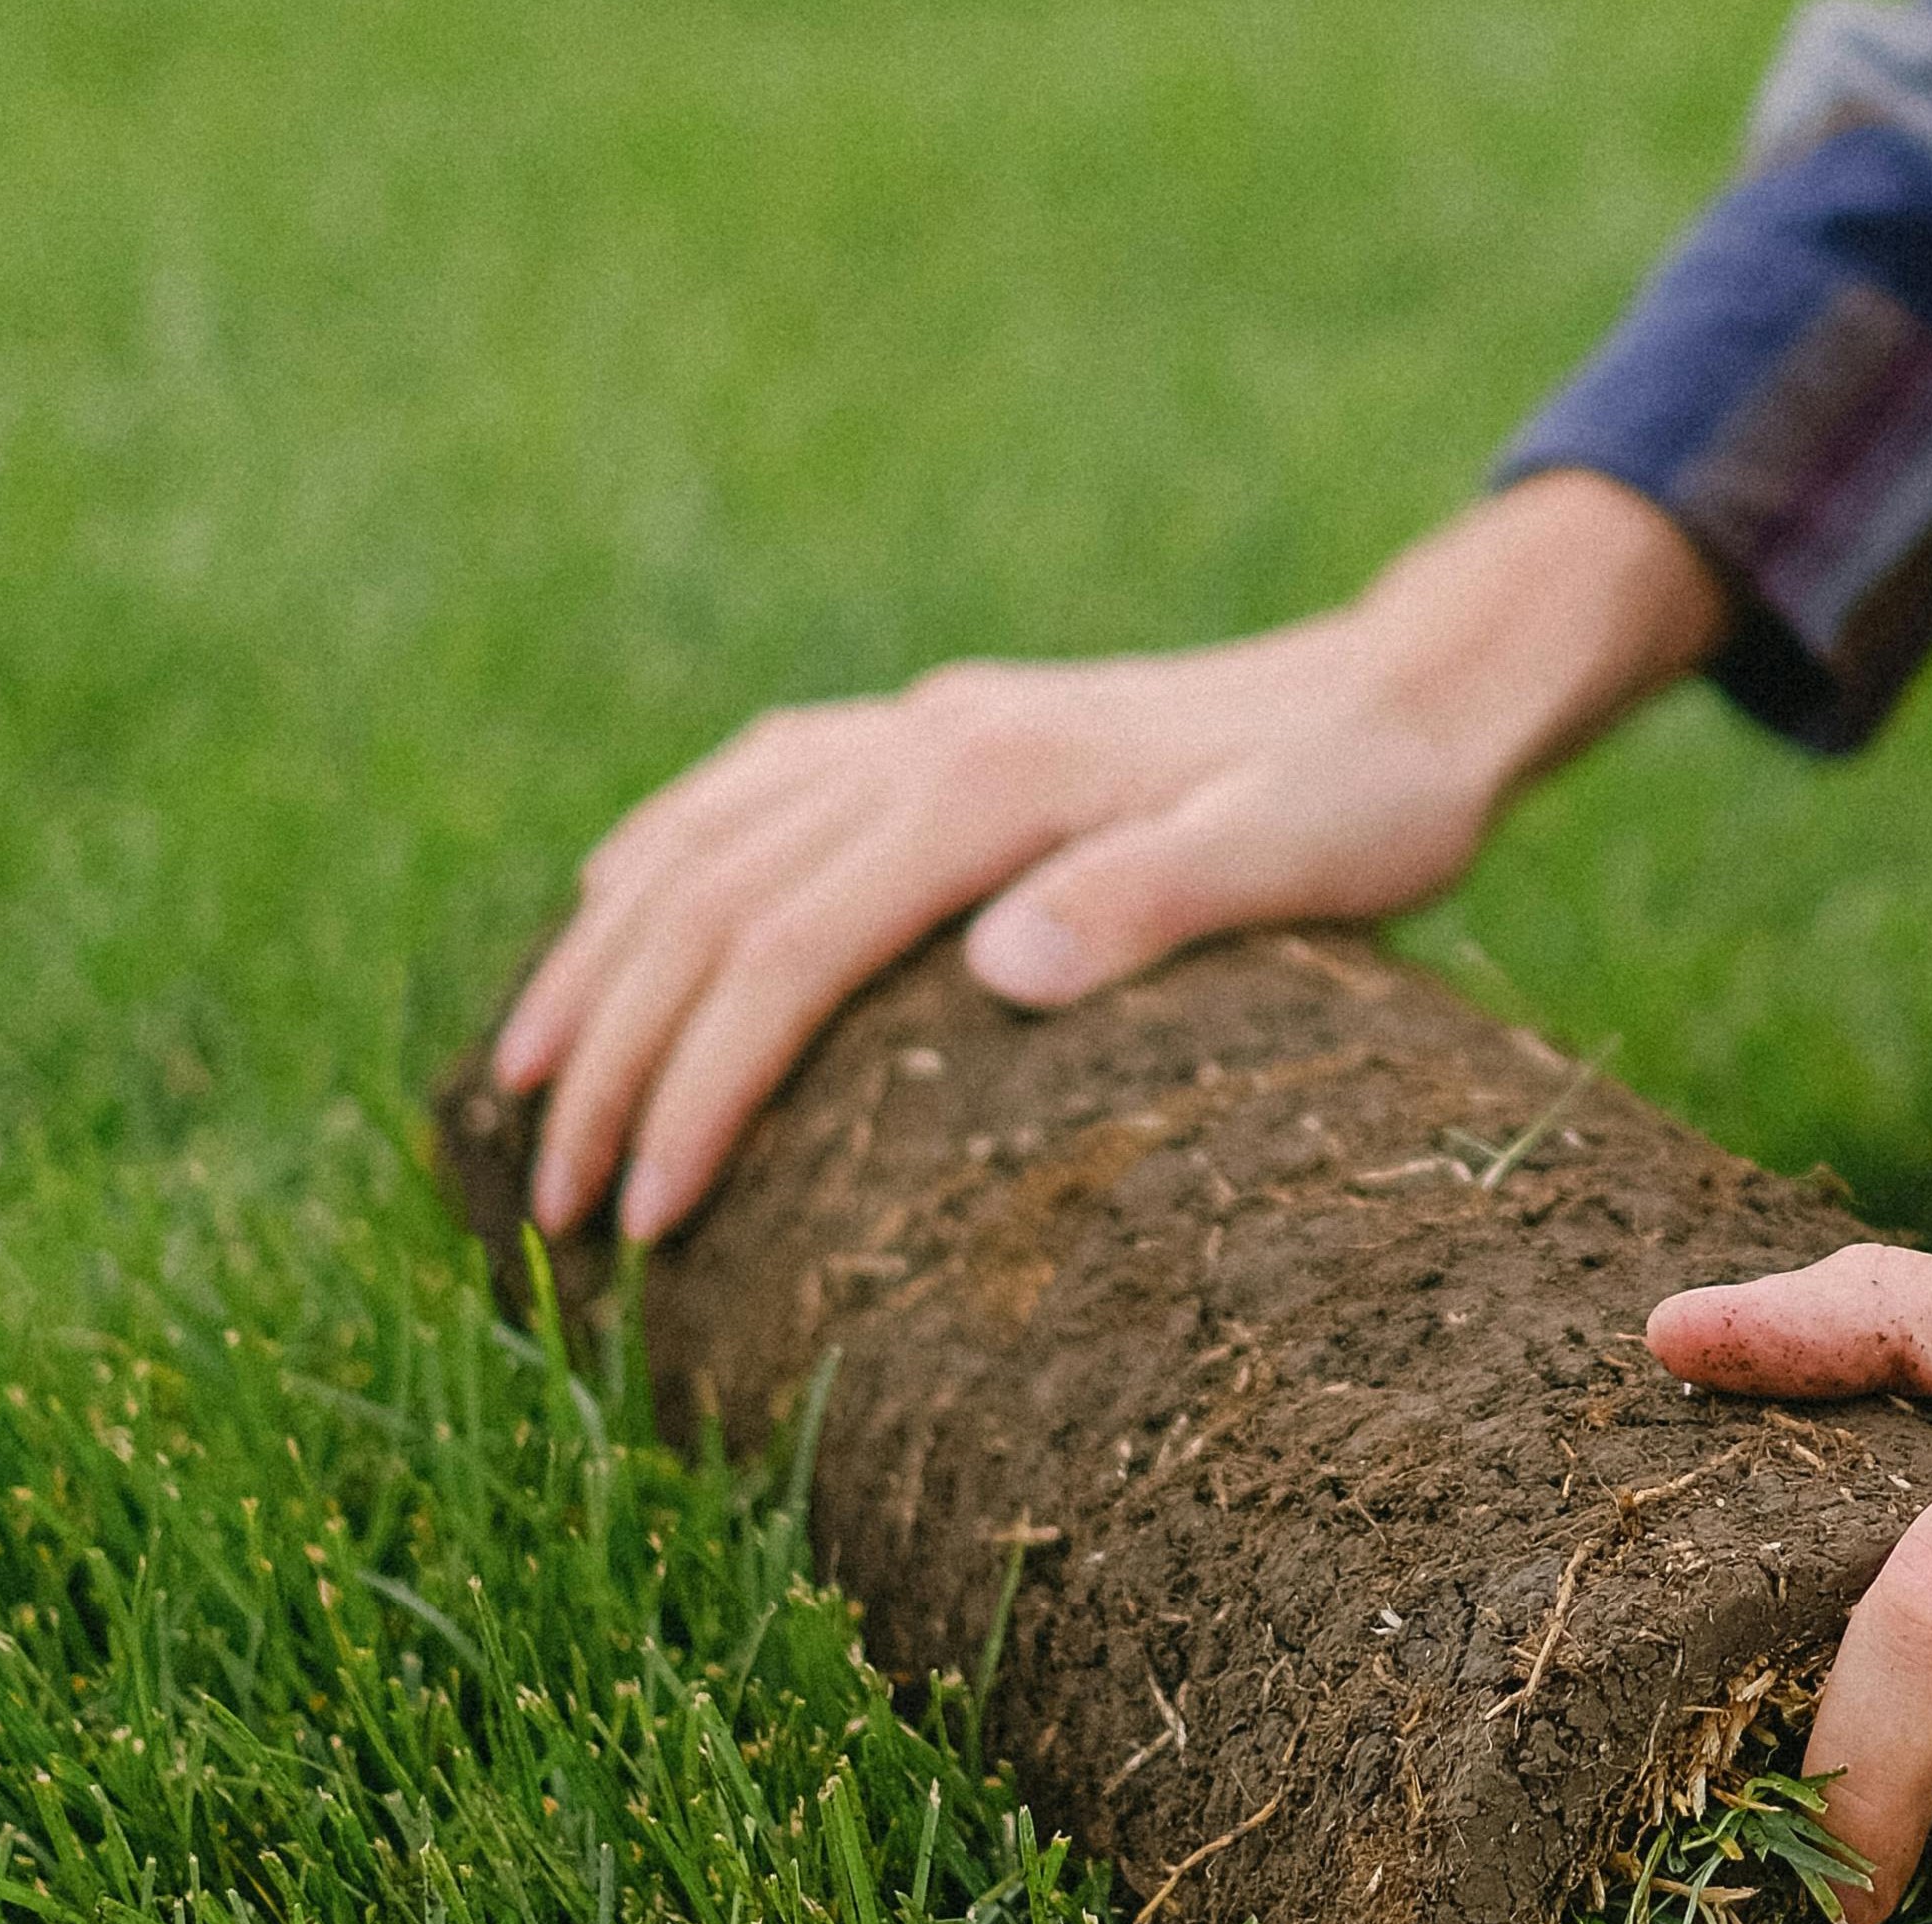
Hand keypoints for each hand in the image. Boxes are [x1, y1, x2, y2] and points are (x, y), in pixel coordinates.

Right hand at [495, 472, 1725, 1243]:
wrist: (1409, 695)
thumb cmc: (1369, 805)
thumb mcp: (1301, 859)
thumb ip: (1159, 901)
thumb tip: (999, 969)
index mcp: (987, 780)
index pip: (785, 948)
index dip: (699, 1088)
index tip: (647, 1220)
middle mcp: (923, 736)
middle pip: (705, 901)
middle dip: (611, 1059)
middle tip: (551, 1208)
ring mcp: (919, 726)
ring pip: (697, 839)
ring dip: (599, 965)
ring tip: (522, 1090)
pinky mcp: (936, 735)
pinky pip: (749, 788)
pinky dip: (659, 858)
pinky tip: (613, 915)